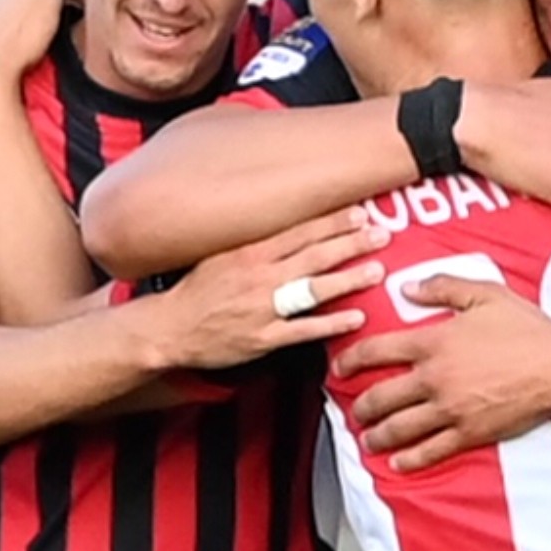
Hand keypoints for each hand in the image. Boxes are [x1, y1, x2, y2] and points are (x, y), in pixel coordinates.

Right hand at [154, 208, 391, 369]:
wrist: (168, 328)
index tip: (359, 212)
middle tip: (381, 235)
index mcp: (249, 252)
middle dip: (349, 243)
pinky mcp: (264, 338)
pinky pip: (304, 329)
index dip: (331, 222)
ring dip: (348, 278)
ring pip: (313, 289)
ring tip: (376, 270)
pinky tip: (356, 318)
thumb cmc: (195, 292)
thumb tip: (287, 229)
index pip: (298, 231)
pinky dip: (331, 323)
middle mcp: (259, 276)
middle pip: (312, 255)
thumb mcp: (220, 256)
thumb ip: (254, 244)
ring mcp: (263, 308)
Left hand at [333, 275, 550, 471]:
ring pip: (399, 429)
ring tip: (368, 440)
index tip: (338, 367)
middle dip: (360, 407)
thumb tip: (408, 288)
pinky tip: (398, 463)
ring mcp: (449, 409)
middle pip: (381, 397)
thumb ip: (442, 288)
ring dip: (377, 436)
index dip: (350, 360)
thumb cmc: (526, 328)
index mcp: (432, 342)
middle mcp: (433, 378)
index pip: (376, 351)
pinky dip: (409, 460)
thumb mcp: (484, 294)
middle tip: (353, 411)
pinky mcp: (468, 433)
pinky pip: (430, 451)